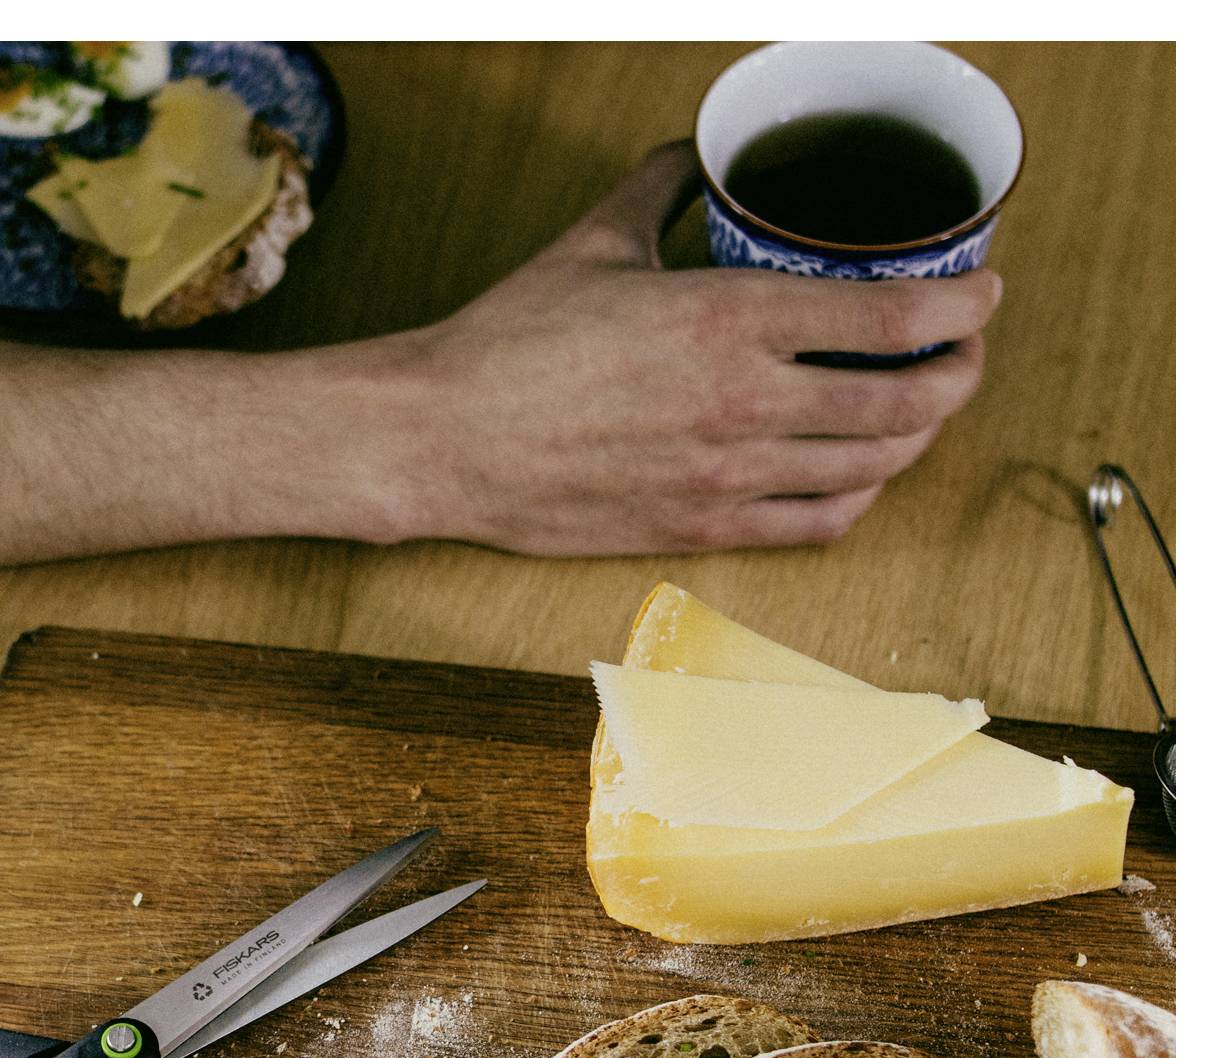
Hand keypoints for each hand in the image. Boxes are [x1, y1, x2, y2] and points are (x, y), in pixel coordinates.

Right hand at [381, 141, 1000, 554]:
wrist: (443, 441)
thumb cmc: (508, 347)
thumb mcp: (597, 241)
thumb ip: (667, 188)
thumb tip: (702, 158)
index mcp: (729, 319)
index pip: (893, 317)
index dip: (963, 305)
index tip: (983, 291)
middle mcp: (743, 405)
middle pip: (907, 400)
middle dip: (960, 374)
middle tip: (964, 352)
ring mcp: (726, 478)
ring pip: (874, 467)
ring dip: (918, 438)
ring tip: (922, 410)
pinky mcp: (699, 530)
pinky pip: (817, 524)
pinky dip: (858, 497)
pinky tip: (858, 473)